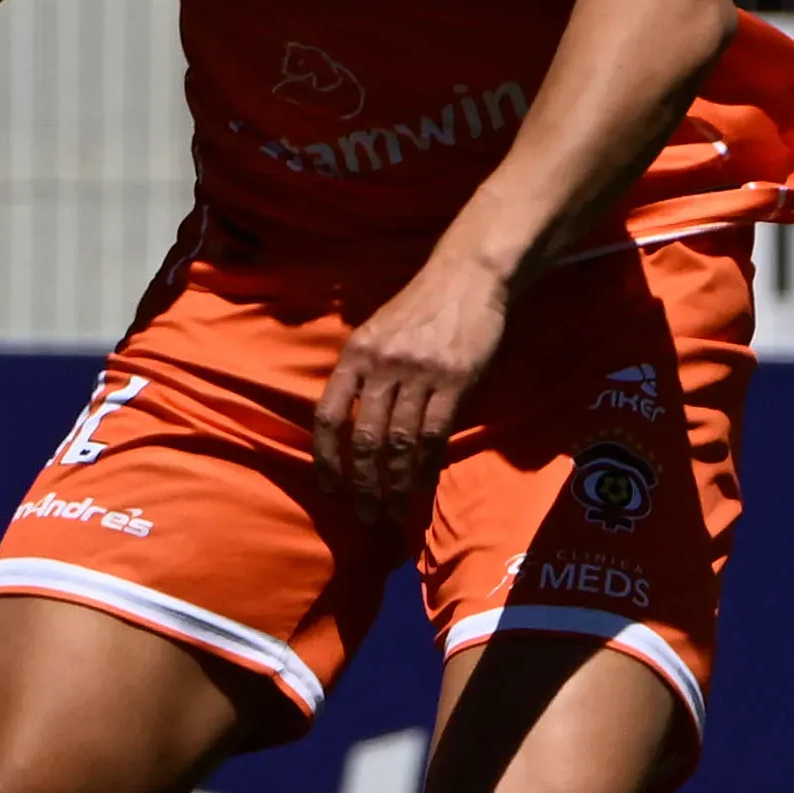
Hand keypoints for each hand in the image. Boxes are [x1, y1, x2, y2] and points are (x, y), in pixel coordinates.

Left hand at [313, 250, 512, 526]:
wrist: (467, 276)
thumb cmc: (419, 308)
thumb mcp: (375, 332)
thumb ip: (362, 375)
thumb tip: (350, 427)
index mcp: (354, 355)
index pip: (327, 415)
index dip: (326, 457)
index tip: (331, 489)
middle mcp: (380, 366)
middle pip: (363, 439)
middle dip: (362, 484)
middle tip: (365, 516)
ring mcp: (418, 373)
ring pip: (399, 444)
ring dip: (395, 485)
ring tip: (393, 513)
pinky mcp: (454, 380)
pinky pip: (435, 435)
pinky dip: (428, 468)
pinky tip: (423, 488)